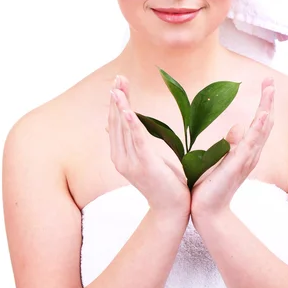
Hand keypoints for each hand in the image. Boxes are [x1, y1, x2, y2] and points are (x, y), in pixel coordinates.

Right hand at [107, 75, 190, 221]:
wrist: (172, 210)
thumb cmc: (163, 182)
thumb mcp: (143, 157)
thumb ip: (131, 140)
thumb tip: (118, 121)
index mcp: (120, 155)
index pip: (115, 123)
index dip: (116, 102)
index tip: (118, 82)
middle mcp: (120, 158)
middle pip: (116, 122)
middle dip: (117, 98)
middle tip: (119, 78)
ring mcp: (131, 163)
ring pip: (123, 128)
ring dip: (121, 105)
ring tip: (119, 87)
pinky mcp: (144, 165)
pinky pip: (137, 140)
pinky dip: (132, 124)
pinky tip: (128, 110)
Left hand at [190, 78, 274, 220]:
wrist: (207, 210)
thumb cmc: (211, 186)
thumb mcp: (221, 159)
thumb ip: (230, 144)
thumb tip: (237, 127)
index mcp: (247, 150)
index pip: (260, 123)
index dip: (265, 103)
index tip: (267, 83)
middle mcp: (251, 154)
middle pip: (266, 123)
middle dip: (268, 101)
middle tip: (270, 81)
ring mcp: (247, 159)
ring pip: (262, 130)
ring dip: (266, 109)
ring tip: (270, 90)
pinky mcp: (238, 166)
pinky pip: (251, 144)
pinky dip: (258, 129)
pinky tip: (262, 116)